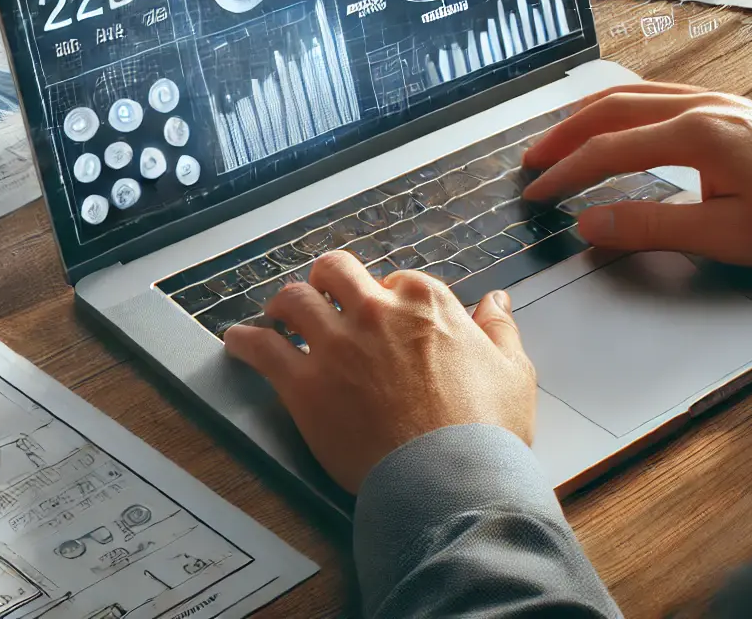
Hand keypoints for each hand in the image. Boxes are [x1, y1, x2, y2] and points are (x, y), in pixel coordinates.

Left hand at [222, 251, 535, 493]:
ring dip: (283, 305)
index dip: (386, 297)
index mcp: (424, 303)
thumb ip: (499, 330)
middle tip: (321, 295)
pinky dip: (245, 341)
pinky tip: (238, 342)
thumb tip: (496, 301)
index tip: (382, 314)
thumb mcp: (514, 371)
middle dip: (327, 281)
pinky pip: (261, 348)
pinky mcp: (304, 383)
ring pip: (293, 300)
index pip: (395, 280)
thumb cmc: (486, 432)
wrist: (450, 478)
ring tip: (277, 315)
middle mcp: (374, 312)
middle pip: (335, 272)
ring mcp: (335, 345)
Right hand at [522, 83, 751, 268]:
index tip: (535, 194)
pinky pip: (663, 96)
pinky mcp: (736, 110)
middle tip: (531, 160)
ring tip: (561, 134)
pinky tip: (623, 119)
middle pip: (613, 110)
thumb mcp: (728, 236)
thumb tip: (591, 223)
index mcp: (698, 135)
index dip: (565, 173)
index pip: (609, 150)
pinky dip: (626, 106)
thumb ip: (652, 227)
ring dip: (592, 115)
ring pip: (637, 96)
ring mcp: (721, 103)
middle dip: (565, 135)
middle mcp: (704, 107)